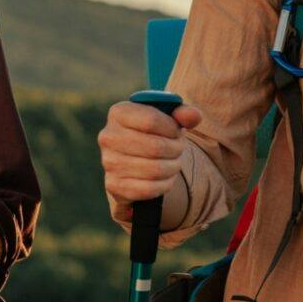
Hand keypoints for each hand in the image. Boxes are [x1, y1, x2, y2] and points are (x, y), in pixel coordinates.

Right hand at [97, 98, 202, 225]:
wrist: (135, 159)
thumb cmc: (155, 133)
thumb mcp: (168, 118)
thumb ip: (184, 114)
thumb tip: (194, 116)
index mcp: (119, 112)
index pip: (151, 120)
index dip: (172, 128)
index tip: (177, 131)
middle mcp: (108, 136)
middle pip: (155, 147)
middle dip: (176, 149)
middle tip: (180, 149)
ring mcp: (108, 162)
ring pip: (154, 169)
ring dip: (172, 167)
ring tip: (174, 162)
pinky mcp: (113, 184)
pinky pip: (148, 189)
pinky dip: (164, 184)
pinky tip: (166, 178)